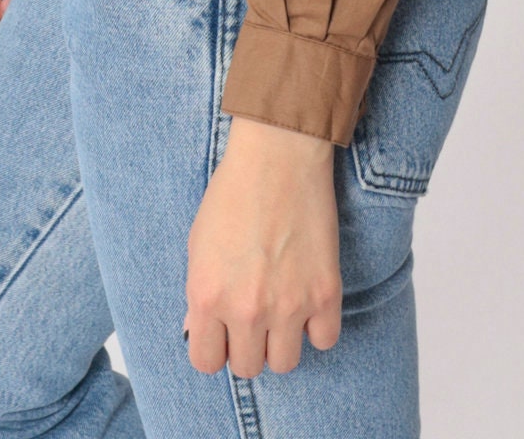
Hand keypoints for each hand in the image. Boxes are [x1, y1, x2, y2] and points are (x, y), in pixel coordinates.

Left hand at [182, 115, 341, 375]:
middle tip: (254, 315)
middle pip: (248, 367)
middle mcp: (246, 310)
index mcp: (207, 297)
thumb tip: (201, 330)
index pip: (206, 363)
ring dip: (282, 342)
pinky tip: (309, 302)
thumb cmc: (233, 192)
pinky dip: (318, 328)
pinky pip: (324, 341)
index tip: (223, 332)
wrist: (278, 155)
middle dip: (248, 345)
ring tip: (282, 311)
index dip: (215, 348)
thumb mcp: (198, 244)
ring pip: (284, 363)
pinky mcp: (325, 293)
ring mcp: (288, 305)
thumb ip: (200, 294)